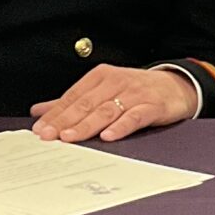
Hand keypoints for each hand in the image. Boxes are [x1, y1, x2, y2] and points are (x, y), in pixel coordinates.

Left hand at [31, 64, 197, 142]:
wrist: (175, 86)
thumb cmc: (135, 91)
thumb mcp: (102, 91)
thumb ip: (71, 102)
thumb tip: (39, 111)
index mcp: (100, 77)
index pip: (72, 97)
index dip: (55, 114)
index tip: (39, 129)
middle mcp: (115, 82)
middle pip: (86, 104)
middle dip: (65, 121)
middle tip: (48, 136)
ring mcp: (134, 94)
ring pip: (106, 110)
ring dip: (87, 125)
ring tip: (70, 137)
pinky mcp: (152, 106)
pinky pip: (134, 116)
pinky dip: (121, 126)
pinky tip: (108, 136)